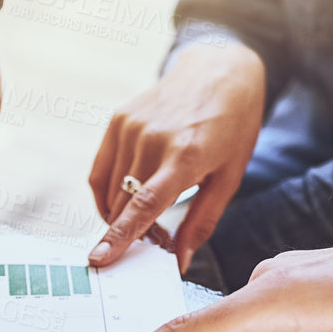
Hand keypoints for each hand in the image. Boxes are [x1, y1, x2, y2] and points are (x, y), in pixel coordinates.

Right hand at [87, 41, 266, 272]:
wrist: (220, 71)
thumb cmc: (232, 127)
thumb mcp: (229, 177)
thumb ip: (202, 221)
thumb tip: (180, 260)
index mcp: (186, 155)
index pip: (144, 203)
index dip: (120, 235)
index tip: (100, 259)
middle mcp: (152, 139)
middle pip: (123, 204)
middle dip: (131, 233)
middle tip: (156, 240)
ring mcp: (131, 127)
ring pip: (109, 192)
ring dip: (121, 215)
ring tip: (148, 216)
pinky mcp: (118, 121)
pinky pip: (100, 172)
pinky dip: (107, 194)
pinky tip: (124, 200)